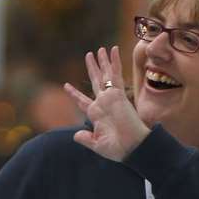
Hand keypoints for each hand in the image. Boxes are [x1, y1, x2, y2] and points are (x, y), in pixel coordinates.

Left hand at [64, 47, 149, 162]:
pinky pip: (115, 74)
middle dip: (92, 69)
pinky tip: (113, 50)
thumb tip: (76, 135)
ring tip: (98, 49)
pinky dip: (114, 62)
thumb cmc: (118, 149)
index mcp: (97, 115)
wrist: (132, 146)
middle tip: (88, 55)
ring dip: (102, 62)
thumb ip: (86, 138)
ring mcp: (111, 97)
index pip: (83, 101)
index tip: (66, 86)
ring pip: (105, 75)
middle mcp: (103, 103)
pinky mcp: (118, 94)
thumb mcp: (98, 144)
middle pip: (95, 82)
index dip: (74, 94)